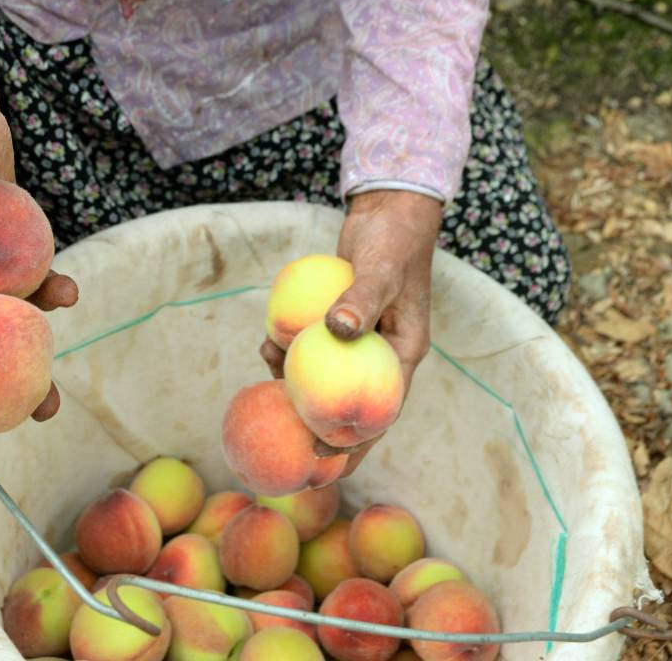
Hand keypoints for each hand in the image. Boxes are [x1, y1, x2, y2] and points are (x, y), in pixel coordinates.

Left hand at [261, 189, 442, 474]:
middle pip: (349, 404)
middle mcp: (381, 354)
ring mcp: (359, 340)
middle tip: (284, 446)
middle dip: (319, 428)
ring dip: (297, 382)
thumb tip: (336, 330)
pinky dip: (291, 351)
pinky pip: (313, 348)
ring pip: (325, 376)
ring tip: (268, 372)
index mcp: (403, 354)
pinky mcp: (339, 325)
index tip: (324, 459)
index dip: (354, 442)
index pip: (380, 411)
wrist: (388, 212)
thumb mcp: (380, 270)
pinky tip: (268, 345)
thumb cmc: (392, 241)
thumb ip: (360, 300)